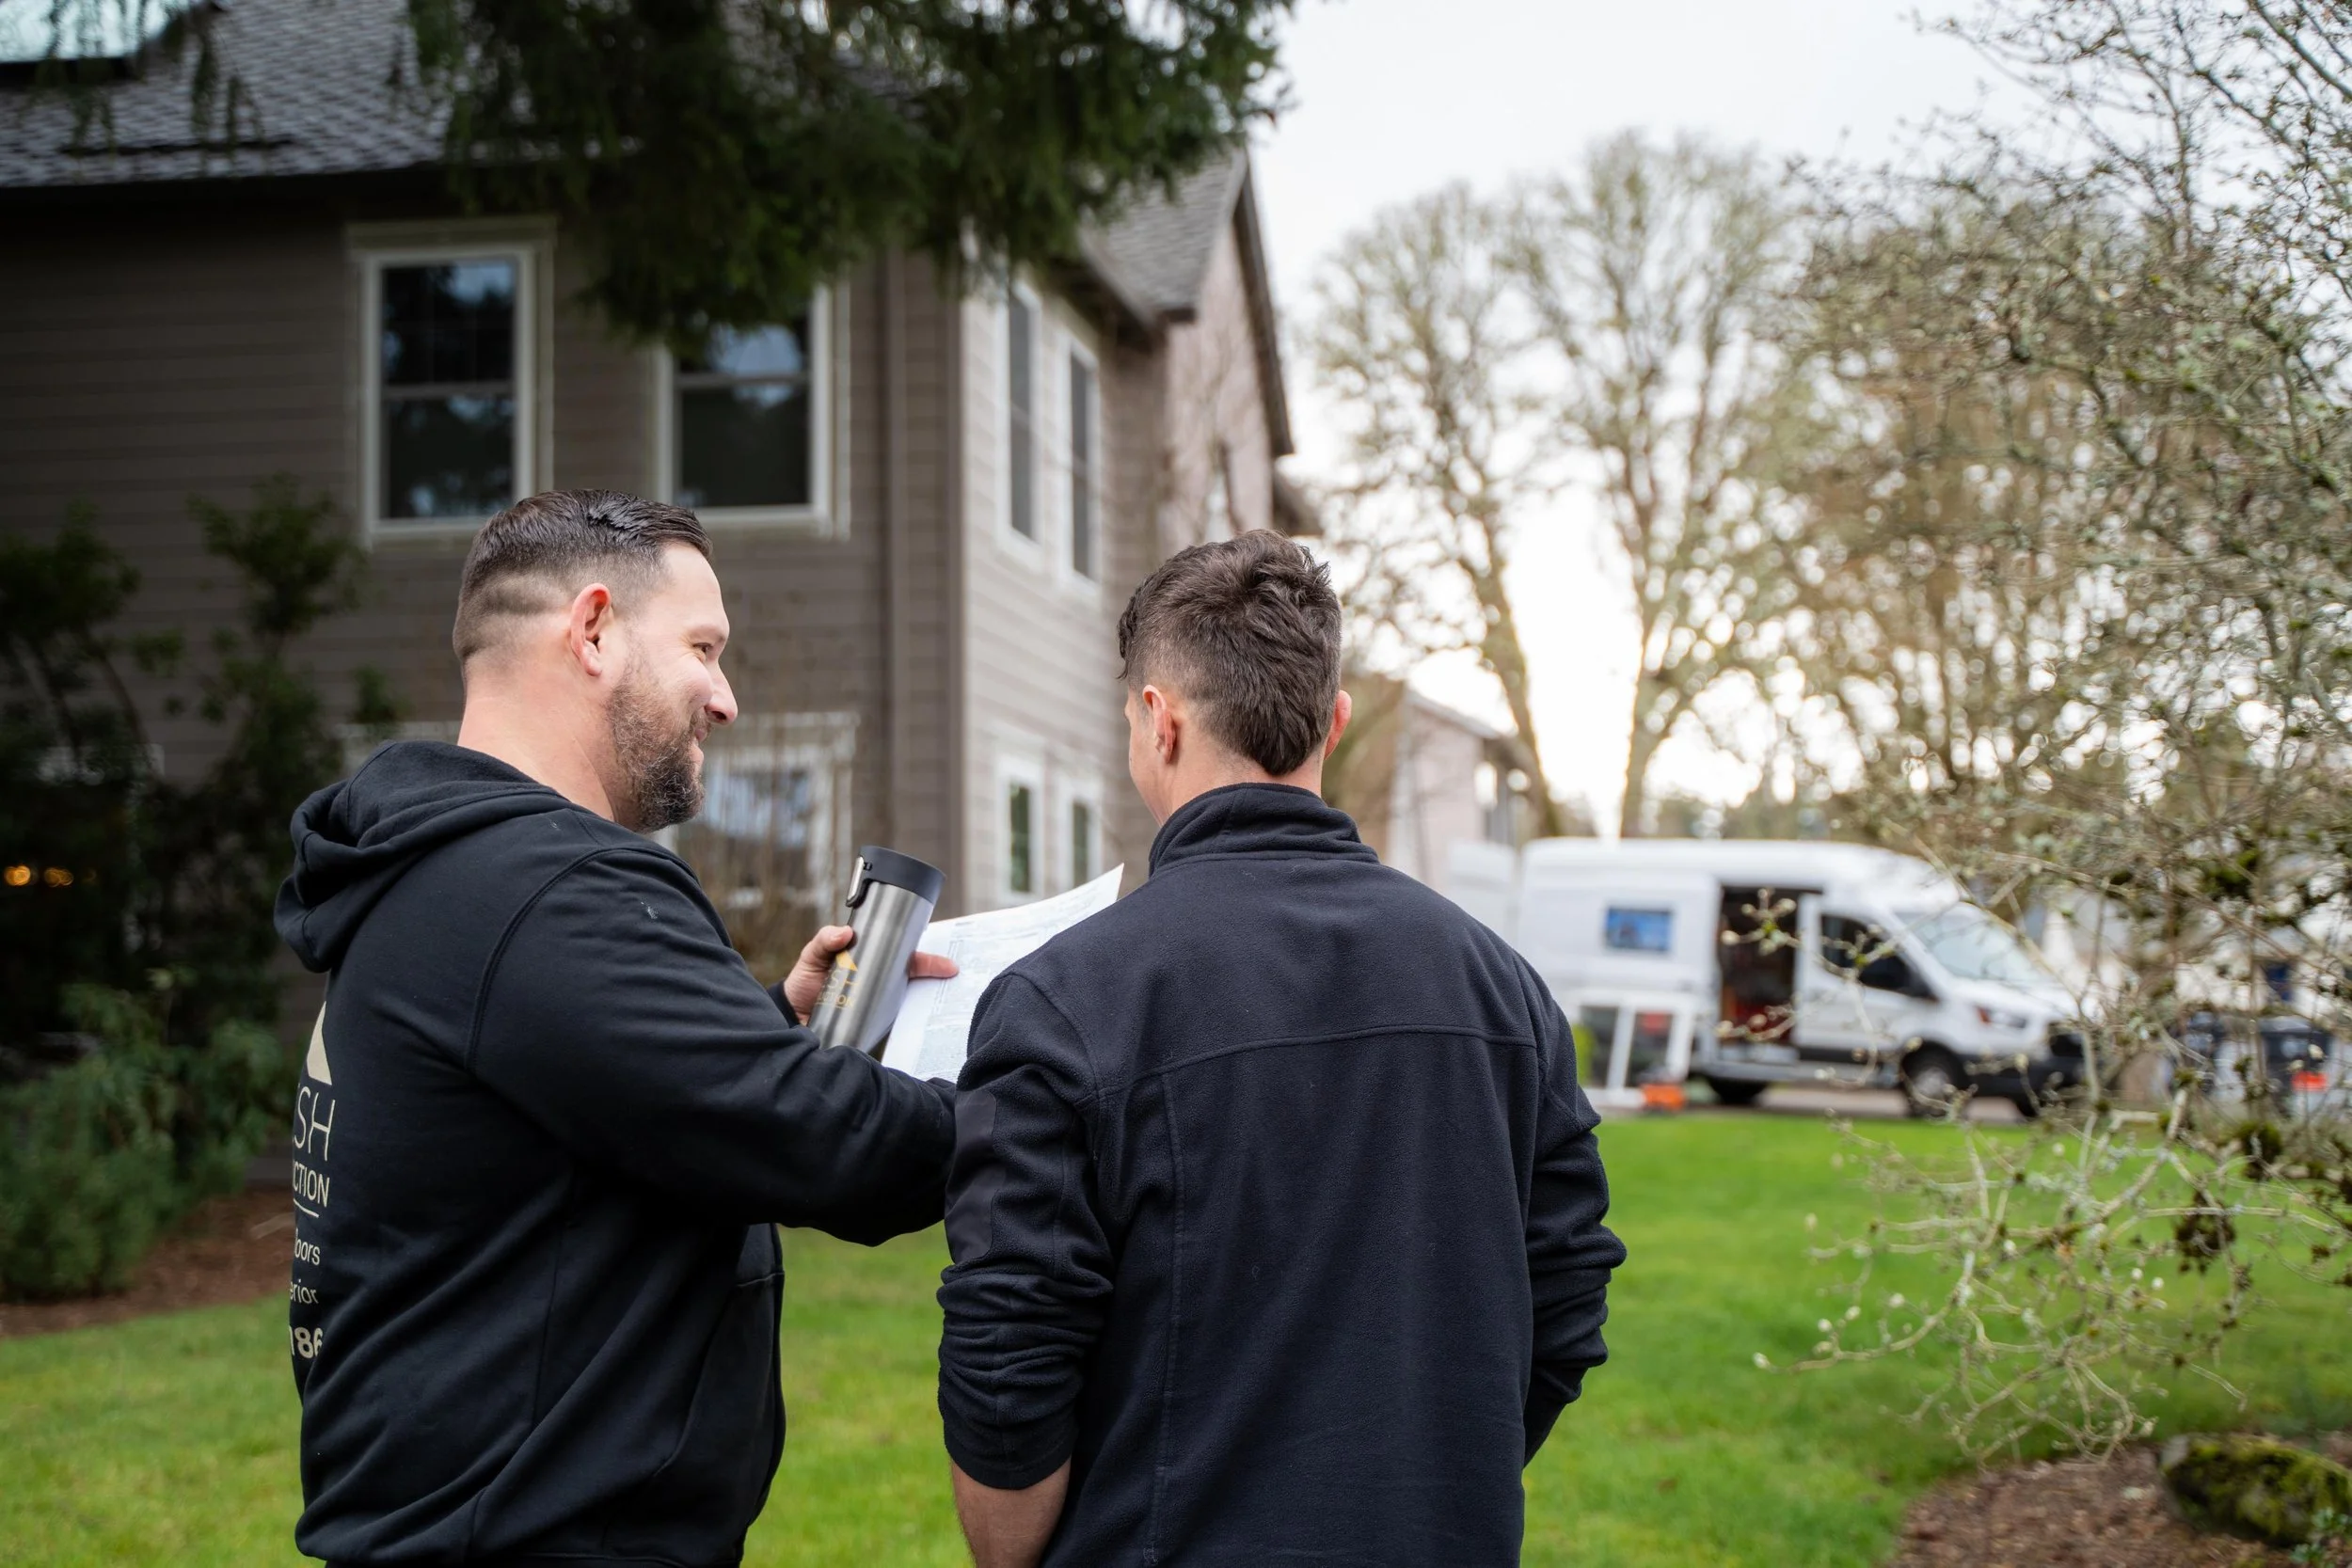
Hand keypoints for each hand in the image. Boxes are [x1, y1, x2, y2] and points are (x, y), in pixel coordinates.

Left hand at [783, 925, 959, 1022]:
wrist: (791, 1016)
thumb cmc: (805, 981)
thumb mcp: (813, 954)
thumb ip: (825, 940)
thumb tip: (845, 933)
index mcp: (871, 961)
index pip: (906, 958)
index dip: (929, 961)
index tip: (948, 966)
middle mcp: (879, 982)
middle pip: (914, 979)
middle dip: (936, 978)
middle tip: (954, 979)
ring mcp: (877, 1005)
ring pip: (910, 1003)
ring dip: (927, 1003)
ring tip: (944, 1005)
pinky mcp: (871, 1025)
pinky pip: (895, 1026)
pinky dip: (910, 1027)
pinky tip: (923, 1030)